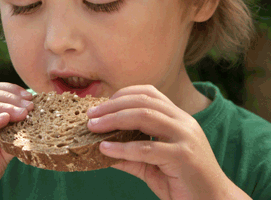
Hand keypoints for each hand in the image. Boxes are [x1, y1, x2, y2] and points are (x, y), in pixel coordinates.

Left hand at [87, 85, 248, 199]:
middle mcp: (183, 122)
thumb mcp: (152, 165)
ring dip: (114, 119)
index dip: (123, 94)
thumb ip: (130, 155)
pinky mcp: (183, 156)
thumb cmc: (182, 181)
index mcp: (178, 118)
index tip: (102, 105)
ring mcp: (185, 137)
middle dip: (112, 106)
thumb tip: (102, 149)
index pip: (149, 93)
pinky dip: (122, 148)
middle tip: (90, 116)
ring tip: (93, 127)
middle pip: (143, 102)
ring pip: (145, 116)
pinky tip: (105, 149)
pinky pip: (147, 148)